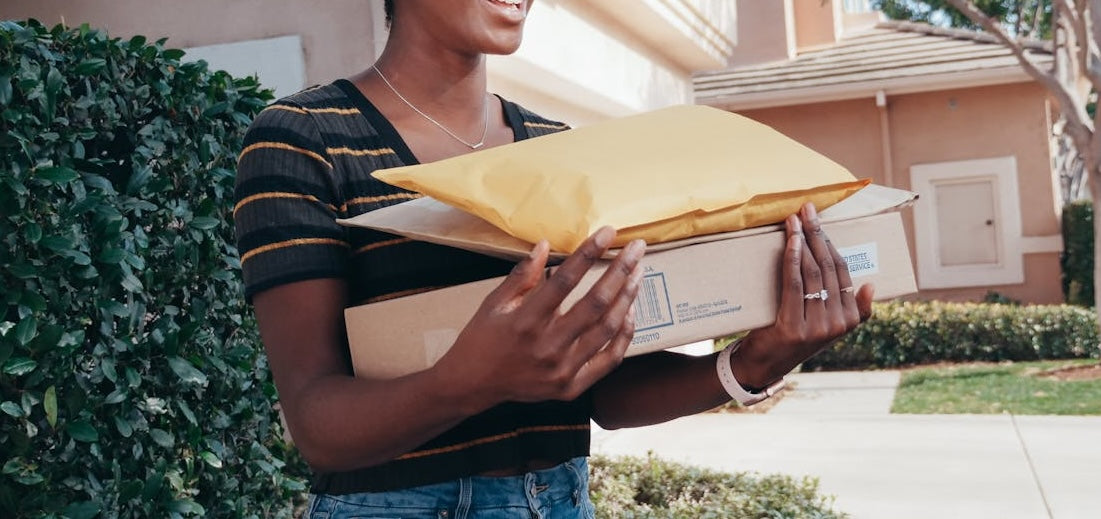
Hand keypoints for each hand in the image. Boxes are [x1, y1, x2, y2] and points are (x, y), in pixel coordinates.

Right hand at [437, 226, 645, 409]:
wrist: (473, 385)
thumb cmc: (482, 338)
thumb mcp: (494, 302)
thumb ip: (522, 275)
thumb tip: (545, 244)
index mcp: (524, 321)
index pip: (565, 280)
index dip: (588, 253)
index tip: (608, 233)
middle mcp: (546, 347)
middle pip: (594, 303)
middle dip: (620, 271)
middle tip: (637, 249)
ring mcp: (561, 370)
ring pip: (607, 329)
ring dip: (627, 298)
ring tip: (638, 273)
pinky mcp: (571, 387)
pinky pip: (609, 360)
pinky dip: (624, 335)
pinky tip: (629, 311)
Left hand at [731, 203, 873, 388]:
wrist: (765, 364)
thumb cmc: (794, 335)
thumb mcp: (826, 325)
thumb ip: (853, 310)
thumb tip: (871, 287)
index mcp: (851, 319)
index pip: (843, 271)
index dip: (831, 242)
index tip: (818, 219)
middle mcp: (837, 324)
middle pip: (828, 267)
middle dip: (817, 234)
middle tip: (807, 209)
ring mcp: (816, 327)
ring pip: (812, 272)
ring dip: (803, 240)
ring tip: (794, 219)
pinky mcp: (793, 327)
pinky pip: (794, 284)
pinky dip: (792, 258)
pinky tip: (790, 241)